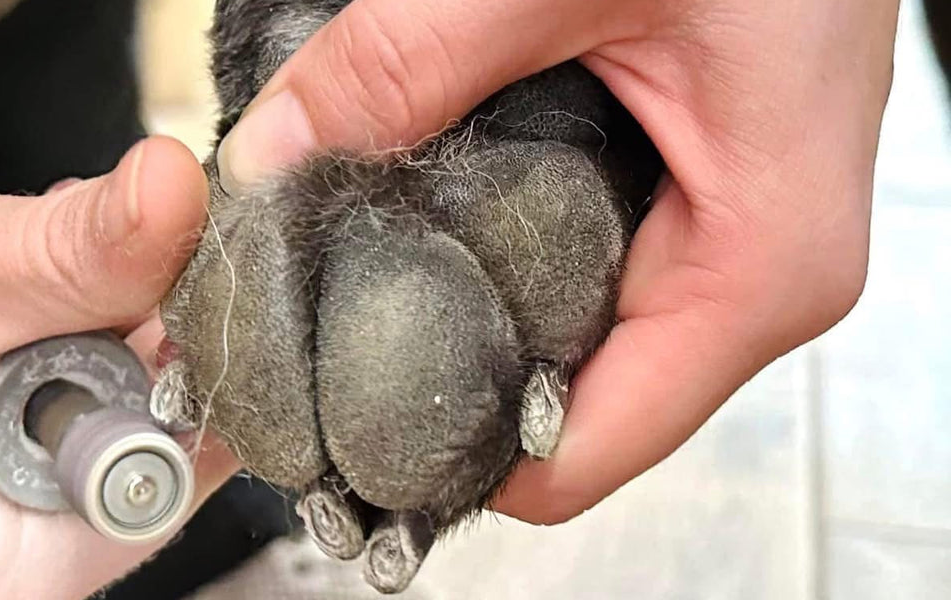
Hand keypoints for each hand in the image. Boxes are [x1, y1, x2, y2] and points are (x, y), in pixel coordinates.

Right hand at [0, 138, 237, 598]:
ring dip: (87, 315)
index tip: (184, 279)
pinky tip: (15, 278)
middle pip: (143, 439)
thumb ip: (71, 252)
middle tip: (84, 258)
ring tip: (19, 267)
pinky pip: (64, 381)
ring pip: (106, 399)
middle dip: (128, 331)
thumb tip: (182, 195)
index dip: (183, 370)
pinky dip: (55, 317)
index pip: (163, 481)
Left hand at [216, 0, 897, 522]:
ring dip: (467, 311)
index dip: (453, 458)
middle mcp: (749, 274)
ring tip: (362, 276)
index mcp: (757, 263)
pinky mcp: (691, 198)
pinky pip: (585, 274)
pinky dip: (505, 257)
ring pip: (572, 342)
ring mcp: (720, 240)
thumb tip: (276, 152)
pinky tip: (437, 217)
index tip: (337, 431)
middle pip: (568, 408)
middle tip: (321, 339)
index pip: (585, 449)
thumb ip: (407, 63)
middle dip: (439, 375)